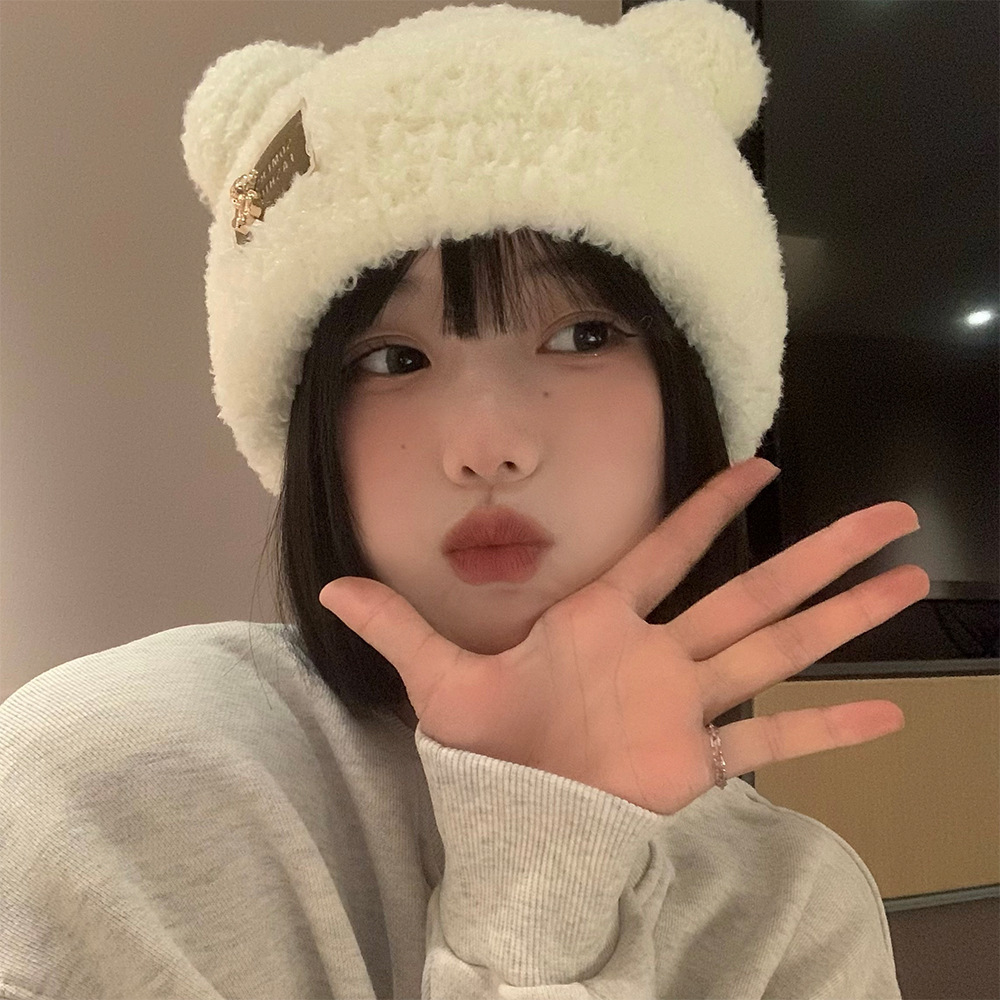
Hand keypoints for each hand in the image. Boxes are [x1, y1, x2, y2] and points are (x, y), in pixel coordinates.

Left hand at [318, 458, 926, 815]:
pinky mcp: (699, 762)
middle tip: (888, 513)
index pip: (669, 548)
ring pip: (777, 649)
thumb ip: (394, 626)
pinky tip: (888, 712)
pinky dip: (827, 728)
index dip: (712, 505)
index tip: (761, 463)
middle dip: (818, 553)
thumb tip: (325, 584)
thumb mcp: (438, 677)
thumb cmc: (485, 747)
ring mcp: (687, 706)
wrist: (510, 825)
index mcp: (604, 621)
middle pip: (752, 593)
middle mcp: (659, 654)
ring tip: (908, 581)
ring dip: (841, 618)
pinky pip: (773, 739)